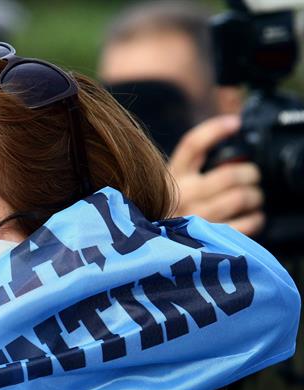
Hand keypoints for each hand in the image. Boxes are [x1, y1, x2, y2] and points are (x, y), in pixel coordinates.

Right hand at [168, 115, 263, 235]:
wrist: (147, 251)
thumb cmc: (163, 214)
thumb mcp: (165, 187)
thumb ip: (190, 169)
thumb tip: (228, 148)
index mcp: (170, 178)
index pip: (192, 145)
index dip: (216, 130)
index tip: (235, 123)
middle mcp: (181, 196)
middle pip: (229, 175)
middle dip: (250, 173)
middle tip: (252, 176)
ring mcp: (194, 219)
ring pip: (240, 198)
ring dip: (254, 196)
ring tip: (253, 197)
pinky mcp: (207, 240)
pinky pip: (245, 224)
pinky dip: (256, 218)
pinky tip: (253, 216)